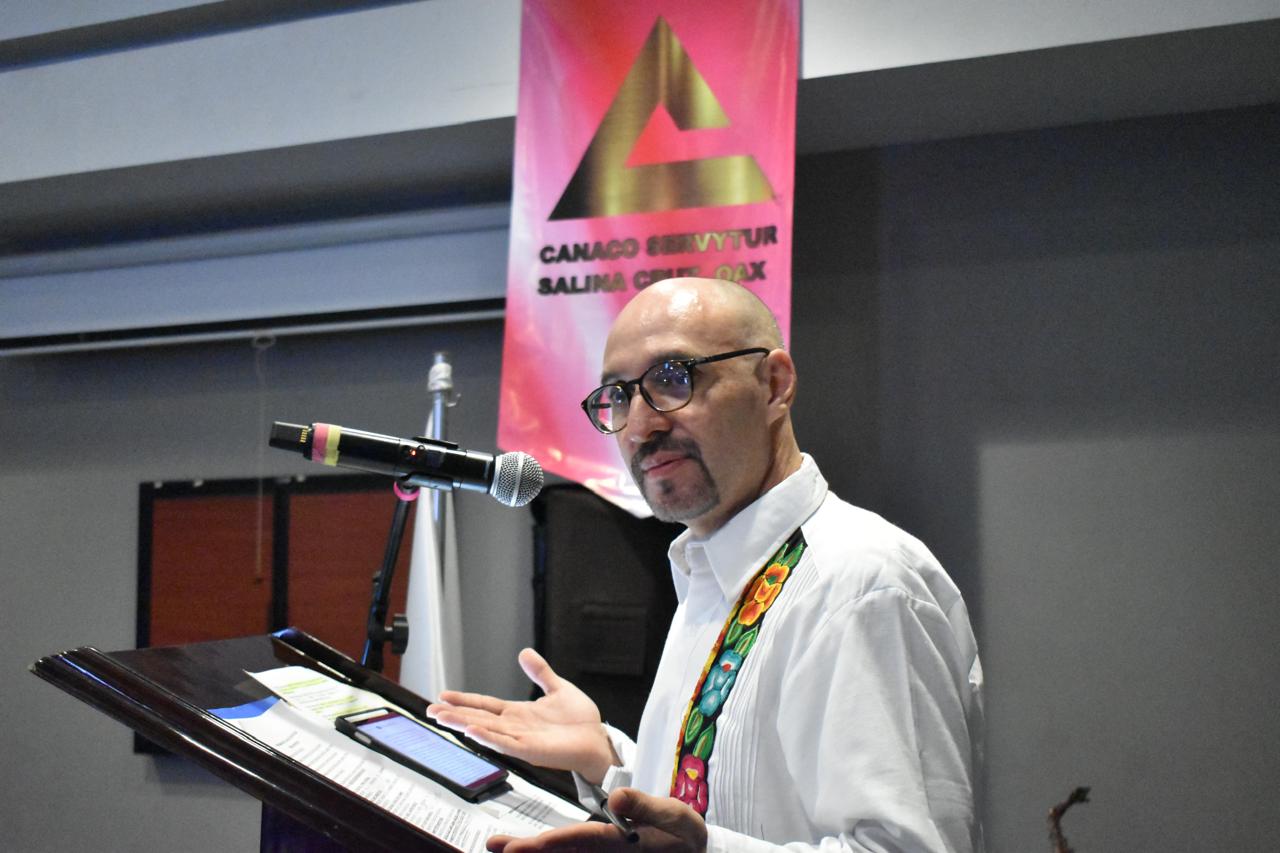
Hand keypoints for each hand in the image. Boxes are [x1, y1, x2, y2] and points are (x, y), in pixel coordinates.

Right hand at [426, 648, 616, 781]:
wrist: (597, 740)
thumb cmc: (580, 721)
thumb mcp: (557, 688)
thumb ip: (540, 672)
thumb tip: (525, 653)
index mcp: (518, 713)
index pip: (485, 705)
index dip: (464, 700)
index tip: (443, 696)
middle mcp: (515, 727)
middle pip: (478, 718)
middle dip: (454, 714)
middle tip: (430, 710)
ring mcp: (520, 740)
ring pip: (485, 731)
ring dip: (464, 724)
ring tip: (443, 717)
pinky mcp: (530, 751)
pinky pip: (505, 744)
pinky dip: (488, 738)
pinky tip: (472, 731)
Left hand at [486, 788, 707, 852]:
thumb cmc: (685, 837)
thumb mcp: (676, 817)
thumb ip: (647, 805)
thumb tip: (616, 796)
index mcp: (619, 843)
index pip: (575, 842)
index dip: (544, 845)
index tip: (516, 847)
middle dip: (526, 851)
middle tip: (494, 845)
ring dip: (531, 852)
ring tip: (499, 845)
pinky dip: (549, 851)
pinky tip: (530, 848)